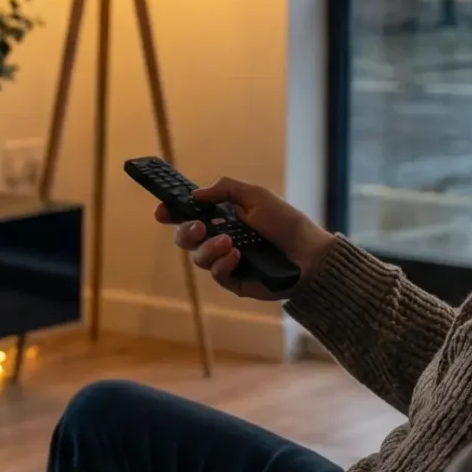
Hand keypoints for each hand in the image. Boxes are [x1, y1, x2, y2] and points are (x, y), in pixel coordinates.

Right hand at [155, 178, 332, 301]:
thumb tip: (195, 194)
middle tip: (199, 226)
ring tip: (230, 243)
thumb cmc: (286, 223)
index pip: (189, 214)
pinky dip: (223, 264)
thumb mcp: (257, 197)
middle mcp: (220, 239)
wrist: (310, 255)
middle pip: (185, 238)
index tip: (162, 211)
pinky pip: (216, 274)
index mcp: (223, 217)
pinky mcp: (235, 281)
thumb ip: (226, 190)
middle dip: (186, 231)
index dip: (172, 212)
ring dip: (209, 248)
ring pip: (198, 257)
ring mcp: (226, 261)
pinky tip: (237, 256)